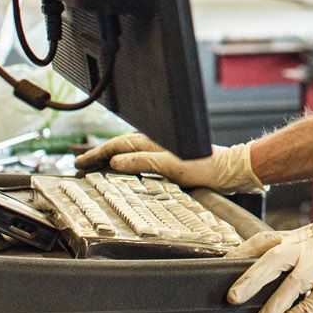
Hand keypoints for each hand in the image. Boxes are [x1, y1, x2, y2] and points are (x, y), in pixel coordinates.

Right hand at [74, 134, 263, 192]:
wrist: (232, 170)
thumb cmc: (206, 168)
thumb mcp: (172, 167)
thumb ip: (144, 162)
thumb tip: (116, 161)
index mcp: (155, 142)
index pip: (118, 145)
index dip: (97, 154)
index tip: (80, 162)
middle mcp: (158, 143)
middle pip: (121, 146)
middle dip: (100, 154)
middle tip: (80, 165)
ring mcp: (164, 150)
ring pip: (130, 151)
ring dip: (112, 158)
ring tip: (95, 166)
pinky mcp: (171, 159)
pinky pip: (141, 158)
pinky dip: (127, 162)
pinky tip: (124, 170)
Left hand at [227, 179, 312, 312]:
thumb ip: (308, 247)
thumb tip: (287, 264)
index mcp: (305, 234)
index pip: (264, 241)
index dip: (240, 252)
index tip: (221, 262)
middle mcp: (311, 247)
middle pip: (271, 260)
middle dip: (249, 279)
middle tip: (230, 297)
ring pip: (291, 285)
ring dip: (271, 307)